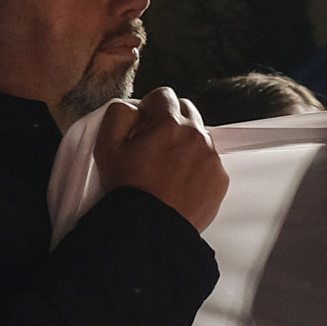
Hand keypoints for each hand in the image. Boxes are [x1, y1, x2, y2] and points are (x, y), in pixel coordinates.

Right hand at [93, 89, 227, 234]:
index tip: (144, 125)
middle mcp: (196, 136)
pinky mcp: (220, 179)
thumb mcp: (106, 147)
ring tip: (166, 169)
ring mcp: (212, 158)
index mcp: (169, 124)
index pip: (163, 95)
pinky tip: (179, 184)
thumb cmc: (127, 190)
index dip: (150, 108)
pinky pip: (210, 163)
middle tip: (155, 145)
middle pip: (186, 111)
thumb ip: (119, 113)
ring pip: (200, 137)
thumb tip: (134, 107)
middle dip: (170, 121)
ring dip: (185, 144)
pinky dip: (197, 168)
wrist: (149, 230)